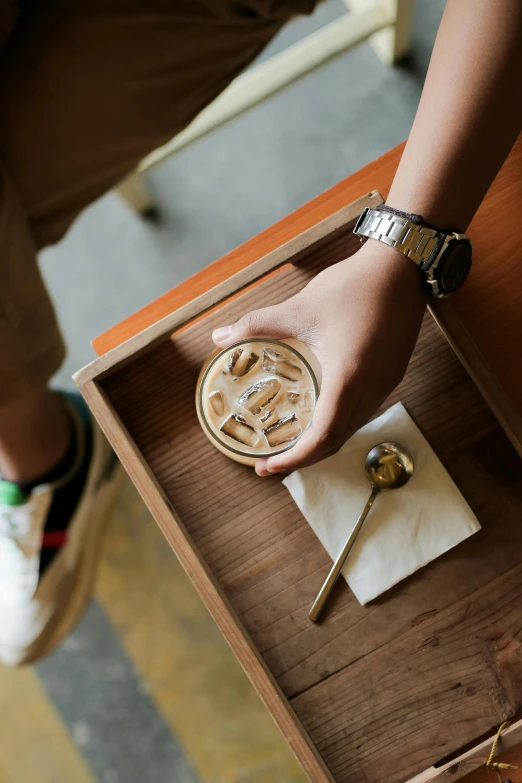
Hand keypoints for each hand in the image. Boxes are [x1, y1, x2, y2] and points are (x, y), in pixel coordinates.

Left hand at [212, 241, 426, 476]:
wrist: (402, 267)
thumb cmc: (353, 286)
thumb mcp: (300, 307)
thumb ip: (257, 326)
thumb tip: (219, 338)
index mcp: (348, 378)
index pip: (322, 437)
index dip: (294, 458)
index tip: (268, 465)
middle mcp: (371, 390)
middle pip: (337, 442)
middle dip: (303, 458)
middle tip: (271, 462)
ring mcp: (386, 385)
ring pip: (352, 430)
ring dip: (322, 443)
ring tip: (292, 444)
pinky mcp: (392, 375)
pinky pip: (363, 413)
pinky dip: (338, 425)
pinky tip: (320, 416)